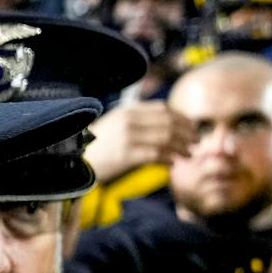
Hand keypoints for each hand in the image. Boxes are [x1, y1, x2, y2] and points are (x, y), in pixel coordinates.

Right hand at [82, 102, 198, 184]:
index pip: (163, 109)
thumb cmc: (98, 145)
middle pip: (168, 123)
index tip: (191, 128)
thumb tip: (168, 121)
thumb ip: (138, 120)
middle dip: (187, 133)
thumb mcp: (116, 124)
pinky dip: (168, 159)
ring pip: (165, 138)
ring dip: (181, 147)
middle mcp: (128, 121)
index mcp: (127, 111)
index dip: (182, 118)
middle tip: (196, 142)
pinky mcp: (125, 155)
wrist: (75, 161)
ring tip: (188, 154)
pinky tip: (173, 163)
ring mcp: (127, 137)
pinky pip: (155, 155)